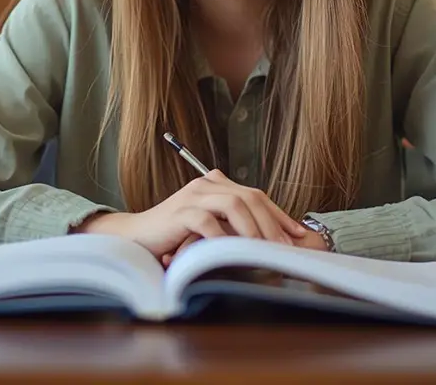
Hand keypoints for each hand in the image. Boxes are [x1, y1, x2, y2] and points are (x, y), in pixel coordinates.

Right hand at [75, 170, 308, 260]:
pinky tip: (233, 252)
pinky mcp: (179, 213)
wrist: (137, 236)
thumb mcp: (209, 227)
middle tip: (286, 246)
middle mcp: (206, 184)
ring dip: (254, 228)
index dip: (279, 214)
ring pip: (233, 204)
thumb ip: (231, 224)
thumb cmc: (176, 235)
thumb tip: (270, 237)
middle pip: (250, 197)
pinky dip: (223, 237)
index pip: (256, 195)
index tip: (298, 234)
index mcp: (216, 184)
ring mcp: (193, 196)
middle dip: (272, 222)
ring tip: (266, 249)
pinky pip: (207, 222)